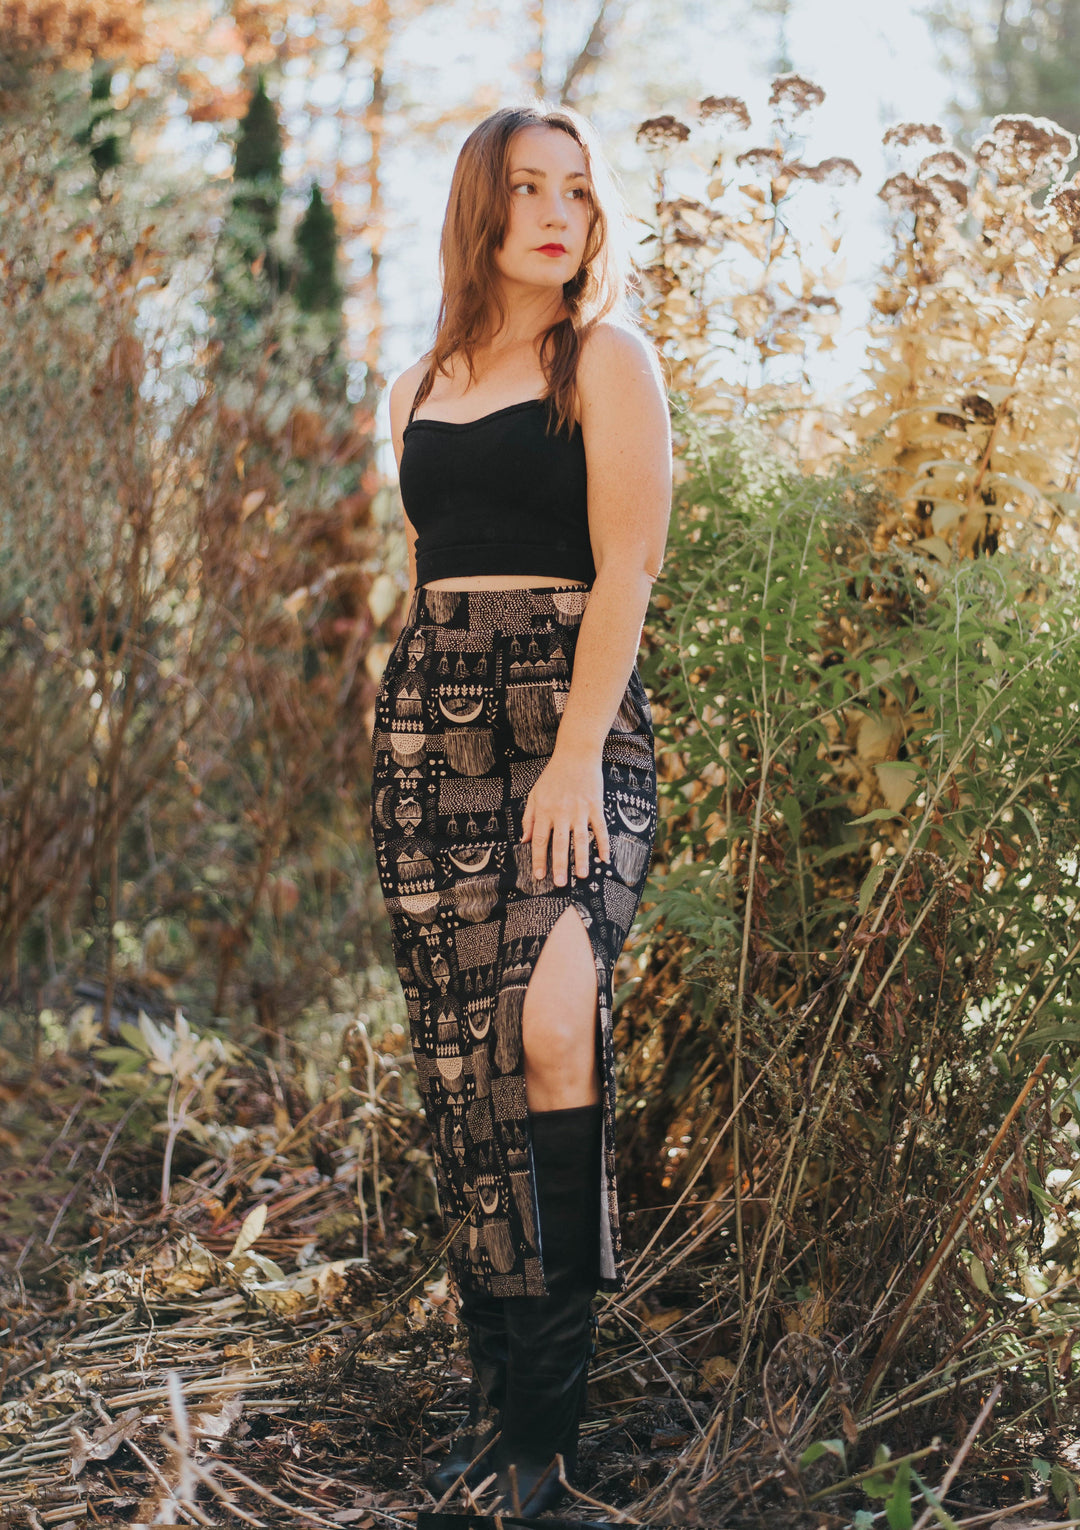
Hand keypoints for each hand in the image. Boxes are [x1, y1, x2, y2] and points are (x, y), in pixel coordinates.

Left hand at [521, 753, 610, 885]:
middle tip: (560, 883)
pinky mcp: (595, 805)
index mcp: (544, 810)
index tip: (539, 876)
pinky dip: (603, 844)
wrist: (575, 754)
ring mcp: (580, 809)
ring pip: (580, 839)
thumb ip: (528, 818)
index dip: (539, 859)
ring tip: (582, 876)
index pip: (539, 840)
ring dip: (581, 859)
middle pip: (559, 843)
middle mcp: (561, 812)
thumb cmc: (553, 776)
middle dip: (559, 865)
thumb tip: (524, 841)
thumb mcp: (534, 794)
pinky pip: (600, 828)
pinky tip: (604, 859)